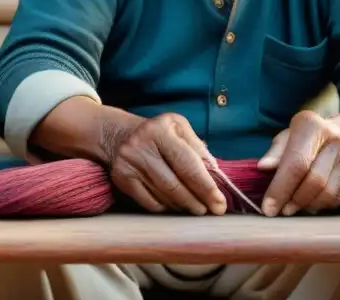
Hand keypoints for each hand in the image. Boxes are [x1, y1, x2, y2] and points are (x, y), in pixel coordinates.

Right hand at [104, 112, 227, 215]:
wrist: (119, 134)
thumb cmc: (158, 133)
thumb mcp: (179, 129)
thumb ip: (198, 149)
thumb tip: (215, 175)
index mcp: (160, 130)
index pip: (187, 164)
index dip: (206, 187)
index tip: (220, 203)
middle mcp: (142, 146)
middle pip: (174, 184)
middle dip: (196, 201)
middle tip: (211, 210)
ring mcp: (129, 163)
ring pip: (163, 196)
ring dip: (183, 206)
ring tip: (196, 208)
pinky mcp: (121, 179)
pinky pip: (149, 203)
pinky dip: (166, 207)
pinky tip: (175, 205)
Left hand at [257, 110, 339, 216]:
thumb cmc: (306, 137)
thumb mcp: (287, 138)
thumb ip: (275, 153)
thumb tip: (263, 167)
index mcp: (311, 125)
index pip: (296, 162)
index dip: (281, 188)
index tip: (268, 208)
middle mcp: (335, 138)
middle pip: (314, 180)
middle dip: (294, 200)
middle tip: (280, 211)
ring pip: (328, 193)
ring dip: (307, 205)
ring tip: (293, 207)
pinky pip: (338, 197)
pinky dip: (320, 205)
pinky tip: (309, 203)